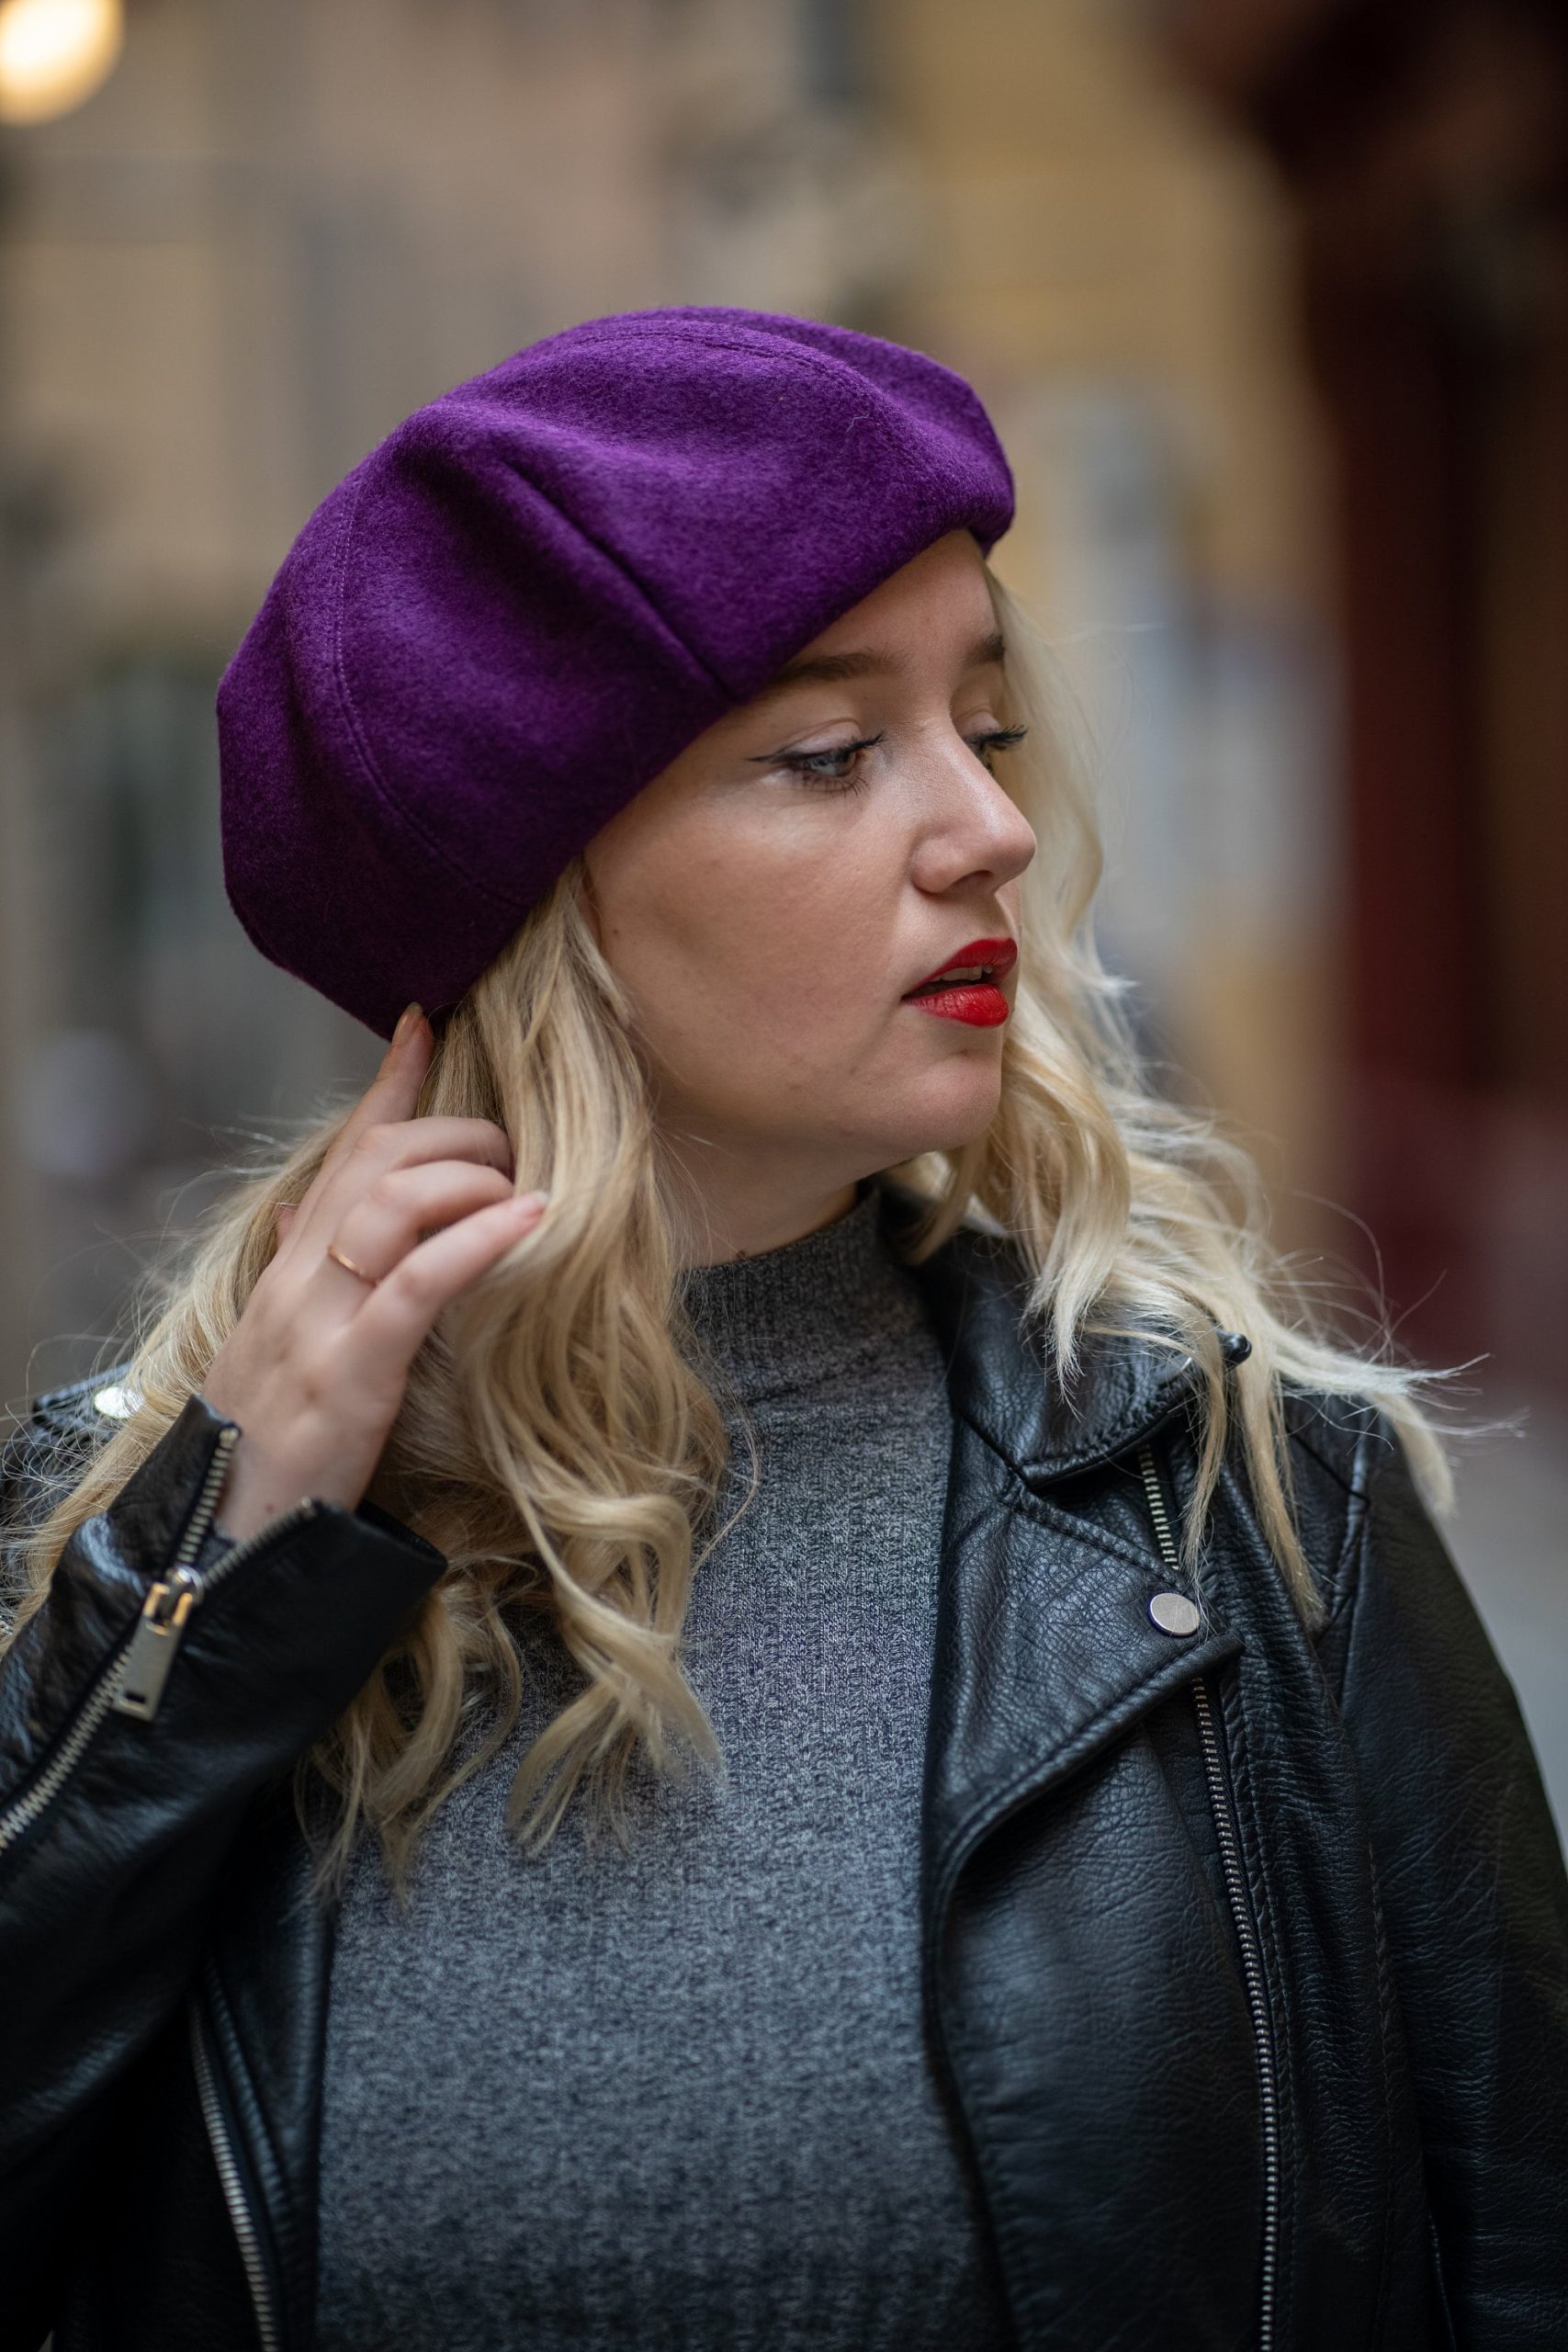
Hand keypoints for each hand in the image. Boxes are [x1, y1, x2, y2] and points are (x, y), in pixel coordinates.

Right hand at [201, 1004, 544, 1541]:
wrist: (222, 1536)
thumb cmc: (270, 1445)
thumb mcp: (280, 1344)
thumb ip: (298, 1270)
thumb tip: (306, 1207)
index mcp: (292, 1269)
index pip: (344, 1153)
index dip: (389, 1086)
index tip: (425, 1024)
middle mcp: (299, 1279)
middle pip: (381, 1161)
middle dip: (459, 1135)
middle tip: (515, 1157)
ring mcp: (320, 1322)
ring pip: (396, 1203)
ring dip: (474, 1178)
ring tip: (529, 1190)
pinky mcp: (351, 1374)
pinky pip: (417, 1285)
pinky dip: (479, 1242)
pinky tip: (531, 1222)